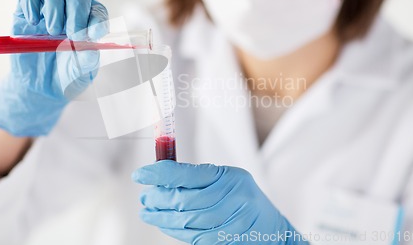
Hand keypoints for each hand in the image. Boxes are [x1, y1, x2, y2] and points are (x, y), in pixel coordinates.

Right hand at [0, 0, 108, 136]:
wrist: (41, 87)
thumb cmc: (68, 75)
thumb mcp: (82, 72)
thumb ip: (88, 58)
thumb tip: (90, 43)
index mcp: (90, 21)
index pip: (98, 11)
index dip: (96, 19)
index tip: (92, 35)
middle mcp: (71, 9)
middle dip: (76, 11)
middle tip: (72, 35)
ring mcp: (48, 7)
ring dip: (55, 7)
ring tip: (53, 31)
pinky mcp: (25, 11)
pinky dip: (30, 3)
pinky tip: (33, 21)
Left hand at [132, 161, 308, 244]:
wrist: (272, 226)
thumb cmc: (241, 196)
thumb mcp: (225, 178)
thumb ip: (196, 177)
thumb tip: (160, 178)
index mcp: (229, 176)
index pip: (188, 173)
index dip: (160, 173)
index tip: (140, 174)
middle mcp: (233, 196)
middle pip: (184, 200)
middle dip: (158, 199)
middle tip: (145, 197)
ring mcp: (234, 220)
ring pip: (187, 221)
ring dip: (162, 218)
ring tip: (148, 212)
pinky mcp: (229, 239)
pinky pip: (196, 238)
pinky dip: (175, 232)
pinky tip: (165, 225)